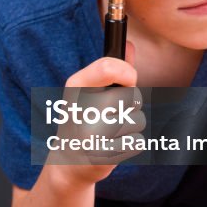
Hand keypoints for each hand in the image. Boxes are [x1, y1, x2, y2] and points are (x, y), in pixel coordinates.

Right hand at [46, 41, 145, 187]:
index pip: (109, 66)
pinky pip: (137, 142)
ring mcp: (89, 133)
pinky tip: (113, 146)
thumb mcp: (90, 91)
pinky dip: (131, 144)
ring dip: (132, 126)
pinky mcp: (102, 155)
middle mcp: (80, 107)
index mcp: (76, 86)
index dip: (128, 72)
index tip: (129, 80)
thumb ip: (111, 69)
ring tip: (112, 131)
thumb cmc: (85, 119)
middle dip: (132, 105)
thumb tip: (129, 44)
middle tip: (115, 112)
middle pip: (132, 97)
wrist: (68, 162)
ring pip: (138, 120)